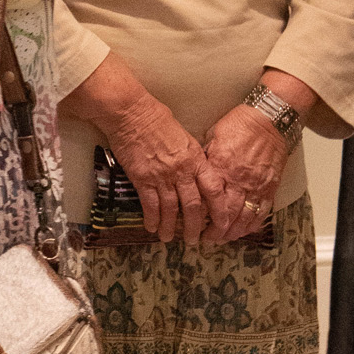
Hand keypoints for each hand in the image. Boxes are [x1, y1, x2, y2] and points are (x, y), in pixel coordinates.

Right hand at [105, 90, 215, 244]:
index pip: (214, 190)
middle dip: (195, 227)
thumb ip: (192, 159)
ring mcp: (162, 175)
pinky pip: (150, 204)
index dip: (220, 211)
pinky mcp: (142, 178)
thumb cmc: (157, 120)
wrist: (131, 113)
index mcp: (196, 159)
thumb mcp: (185, 138)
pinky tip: (152, 227)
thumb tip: (197, 175)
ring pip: (171, 210)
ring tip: (169, 239)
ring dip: (171, 227)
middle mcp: (182, 170)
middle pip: (194, 206)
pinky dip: (152, 218)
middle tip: (194, 240)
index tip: (222, 224)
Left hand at [200, 104, 288, 243]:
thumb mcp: (214, 136)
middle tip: (206, 239)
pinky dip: (252, 224)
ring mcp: (256, 185)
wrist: (270, 119)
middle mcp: (238, 180)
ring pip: (243, 217)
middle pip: (225, 214)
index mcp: (220, 167)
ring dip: (232, 232)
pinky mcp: (270, 187)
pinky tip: (244, 231)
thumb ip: (205, 158)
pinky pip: (261, 211)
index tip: (192, 222)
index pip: (207, 198)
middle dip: (214, 231)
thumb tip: (193, 172)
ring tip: (223, 239)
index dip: (199, 214)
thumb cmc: (240, 124)